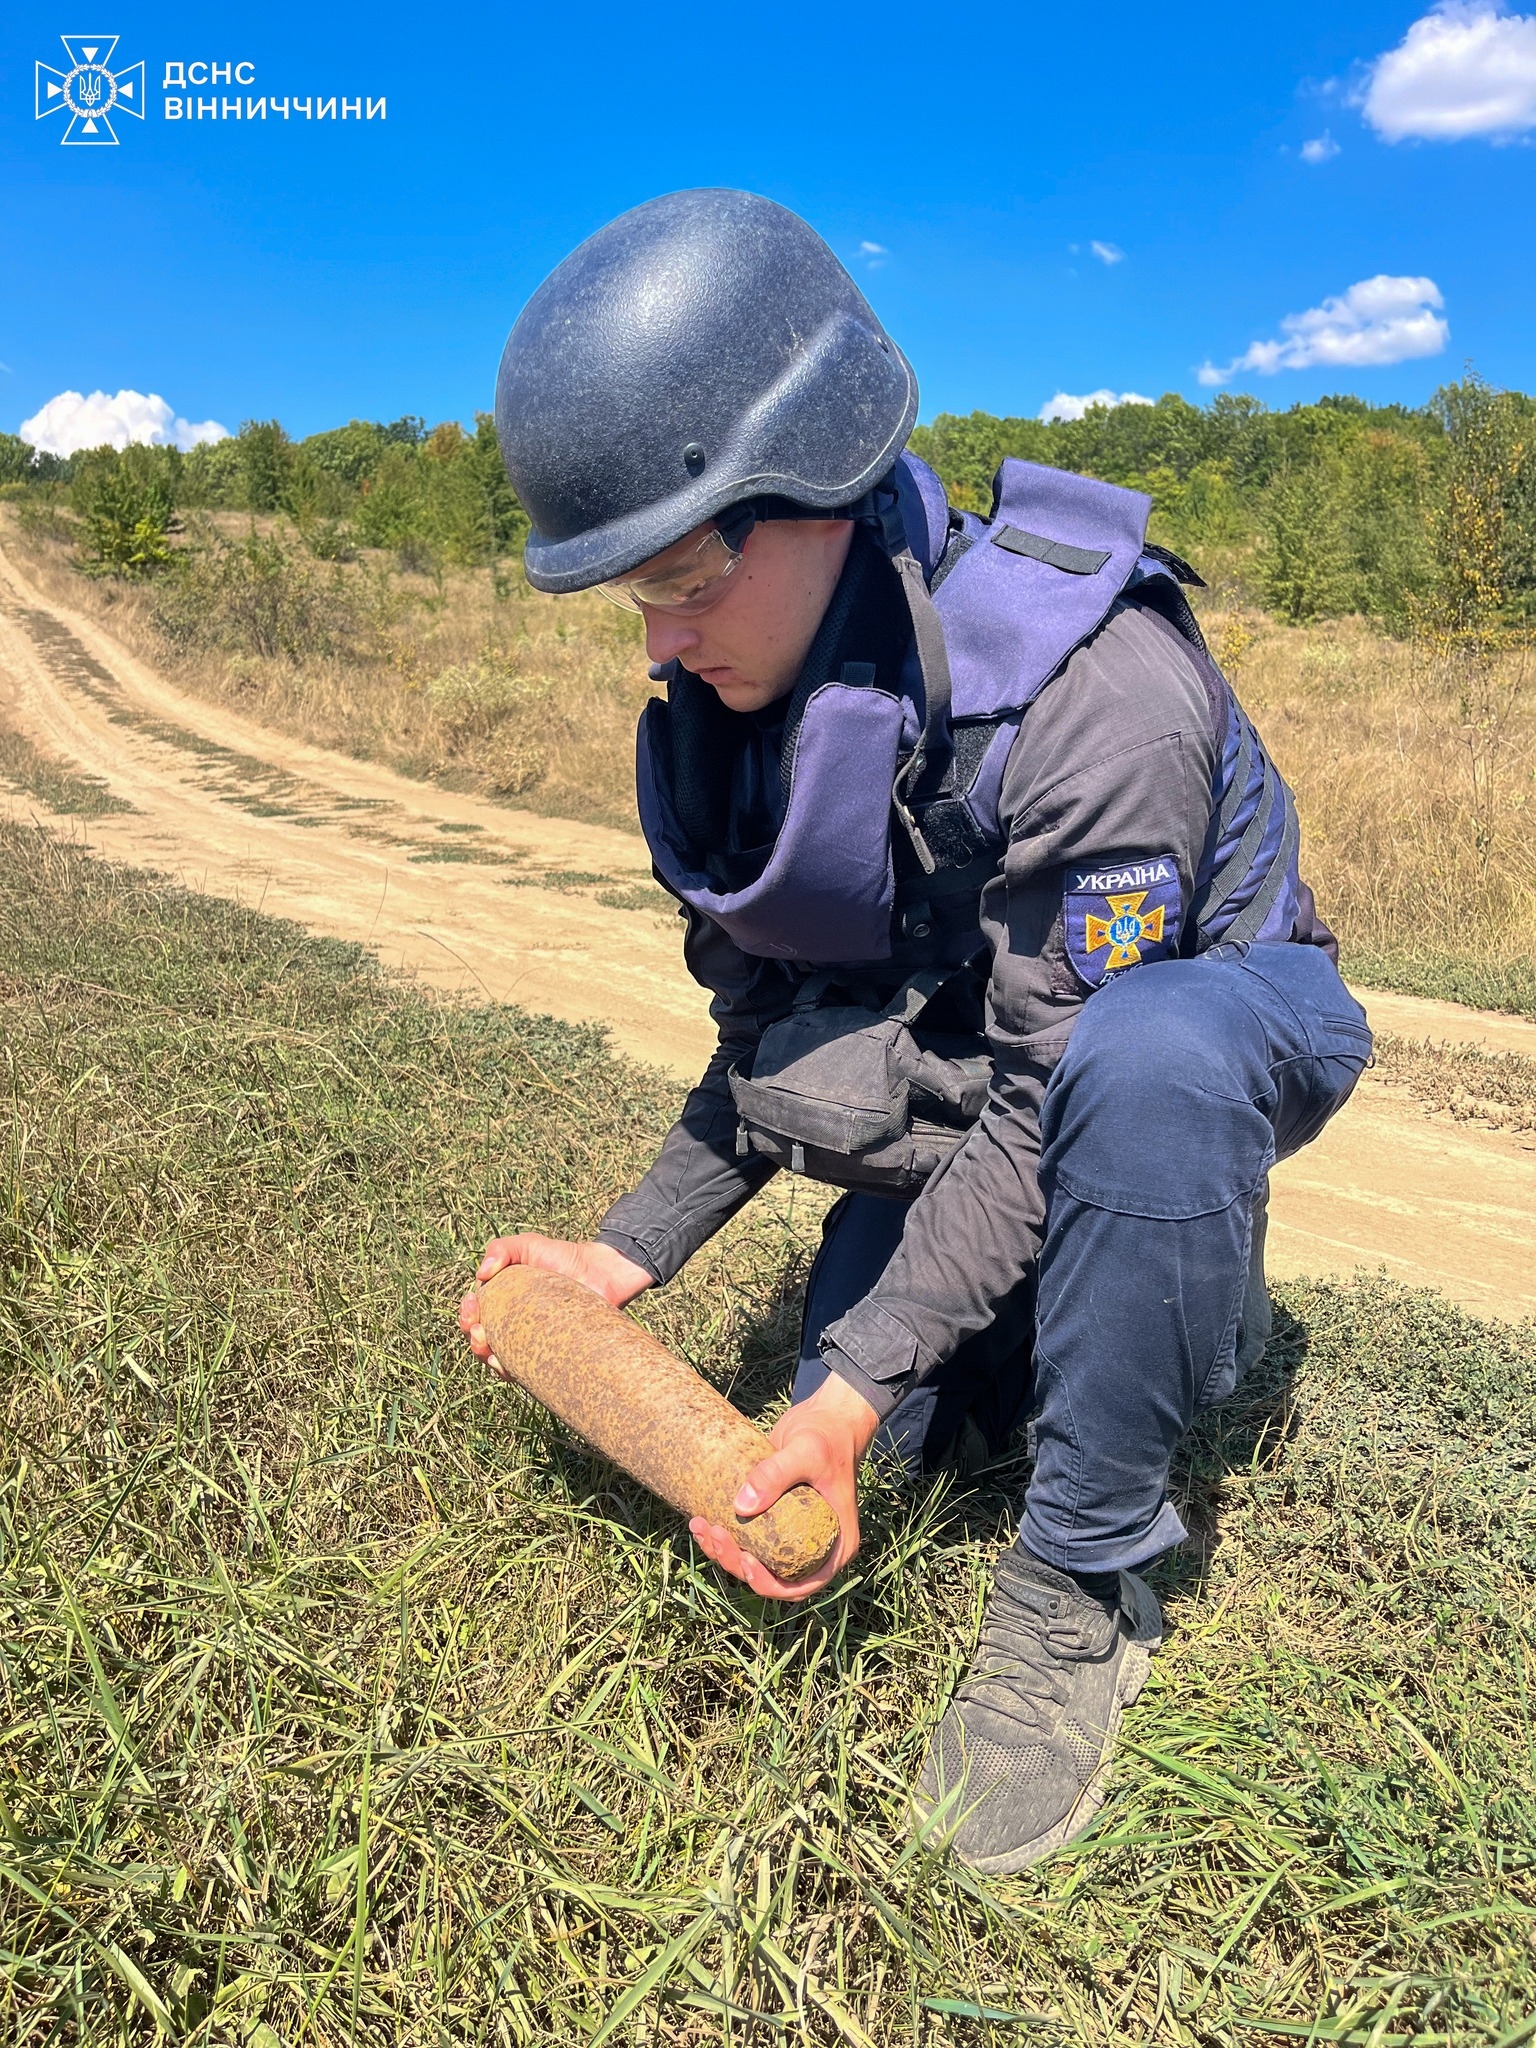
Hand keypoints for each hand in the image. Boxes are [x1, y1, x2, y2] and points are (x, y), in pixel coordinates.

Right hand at [459, 1233, 652, 1367]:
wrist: (600, 1272)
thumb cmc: (562, 1256)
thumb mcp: (527, 1245)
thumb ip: (501, 1249)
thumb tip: (481, 1274)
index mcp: (500, 1300)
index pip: (474, 1313)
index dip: (466, 1314)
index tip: (472, 1308)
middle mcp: (510, 1323)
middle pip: (481, 1340)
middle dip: (473, 1339)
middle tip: (479, 1331)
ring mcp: (528, 1341)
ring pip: (499, 1359)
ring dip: (487, 1358)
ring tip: (490, 1350)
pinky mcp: (547, 1356)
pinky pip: (525, 1371)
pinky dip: (512, 1372)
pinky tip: (509, 1367)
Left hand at [689, 1372, 879, 1601]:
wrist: (825, 1416)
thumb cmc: (827, 1435)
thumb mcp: (806, 1452)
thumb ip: (776, 1474)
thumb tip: (740, 1506)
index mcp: (835, 1546)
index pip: (802, 1586)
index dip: (771, 1585)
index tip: (746, 1562)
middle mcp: (813, 1548)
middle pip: (771, 1577)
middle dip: (735, 1563)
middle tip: (713, 1533)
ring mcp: (791, 1536)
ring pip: (754, 1561)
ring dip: (722, 1552)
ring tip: (700, 1525)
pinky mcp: (773, 1520)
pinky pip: (747, 1539)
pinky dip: (723, 1535)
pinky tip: (700, 1518)